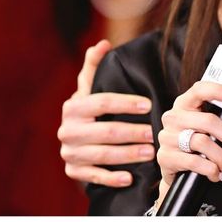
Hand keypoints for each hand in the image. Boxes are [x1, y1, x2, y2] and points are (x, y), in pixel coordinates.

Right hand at [58, 40, 155, 187]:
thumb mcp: (90, 88)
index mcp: (73, 107)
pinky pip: (93, 176)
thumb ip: (95, 66)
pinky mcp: (73, 171)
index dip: (125, 103)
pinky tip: (130, 176)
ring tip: (150, 152)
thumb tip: (102, 44)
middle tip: (153, 133)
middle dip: (131, 132)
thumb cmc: (90, 110)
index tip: (148, 104)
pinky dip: (112, 177)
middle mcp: (67, 130)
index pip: (101, 102)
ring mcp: (69, 152)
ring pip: (102, 155)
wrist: (75, 139)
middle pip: (104, 131)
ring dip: (128, 154)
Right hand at [154, 81, 221, 199]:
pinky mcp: (165, 157)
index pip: (200, 89)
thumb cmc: (199, 146)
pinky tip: (217, 173)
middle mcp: (174, 117)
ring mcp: (167, 136)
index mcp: (186, 104)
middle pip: (208, 121)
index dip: (219, 90)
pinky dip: (211, 170)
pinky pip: (193, 162)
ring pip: (202, 142)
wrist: (178, 173)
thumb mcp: (218, 133)